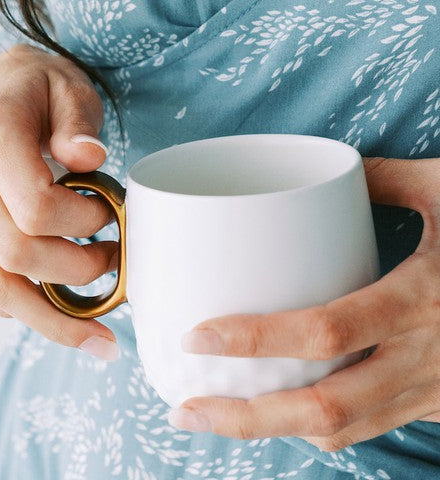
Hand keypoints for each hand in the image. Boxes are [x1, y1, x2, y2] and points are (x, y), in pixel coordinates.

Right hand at [0, 44, 119, 360]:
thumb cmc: (40, 92)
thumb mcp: (70, 90)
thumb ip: (78, 124)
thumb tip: (90, 157)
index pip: (35, 207)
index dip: (84, 224)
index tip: (111, 216)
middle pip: (14, 256)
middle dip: (76, 274)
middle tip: (111, 263)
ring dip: (48, 316)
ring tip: (93, 327)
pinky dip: (13, 308)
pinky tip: (47, 306)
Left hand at [168, 156, 439, 450]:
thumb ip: (386, 179)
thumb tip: (332, 169)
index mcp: (423, 301)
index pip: (323, 332)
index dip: (254, 341)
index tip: (196, 336)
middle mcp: (426, 358)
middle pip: (323, 408)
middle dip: (246, 418)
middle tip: (185, 410)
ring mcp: (435, 389)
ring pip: (344, 430)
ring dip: (273, 431)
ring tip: (214, 417)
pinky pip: (370, 424)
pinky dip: (319, 426)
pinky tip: (282, 412)